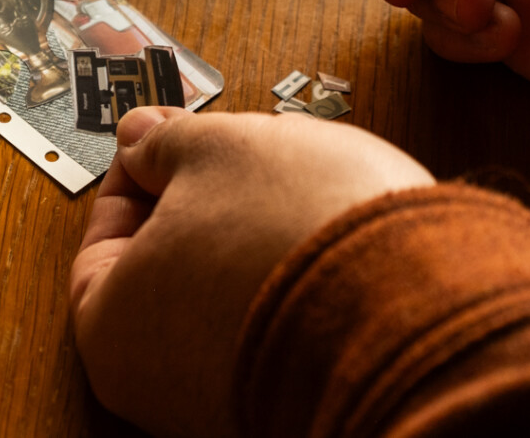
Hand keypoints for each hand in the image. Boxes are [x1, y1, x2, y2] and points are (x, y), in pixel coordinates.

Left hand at [69, 107, 433, 436]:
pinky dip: (283, 270)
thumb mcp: (215, 149)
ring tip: (282, 186)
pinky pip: (270, 316)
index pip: (102, 234)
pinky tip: (315, 230)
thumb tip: (139, 132)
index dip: (133, 171)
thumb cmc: (303, 238)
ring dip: (246, 230)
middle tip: (219, 156)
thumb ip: (163, 139)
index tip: (155, 141)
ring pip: (221, 287)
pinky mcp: (288, 393)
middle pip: (163, 263)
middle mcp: (161, 382)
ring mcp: (225, 396)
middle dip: (194, 197)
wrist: (427, 312)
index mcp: (112, 328)